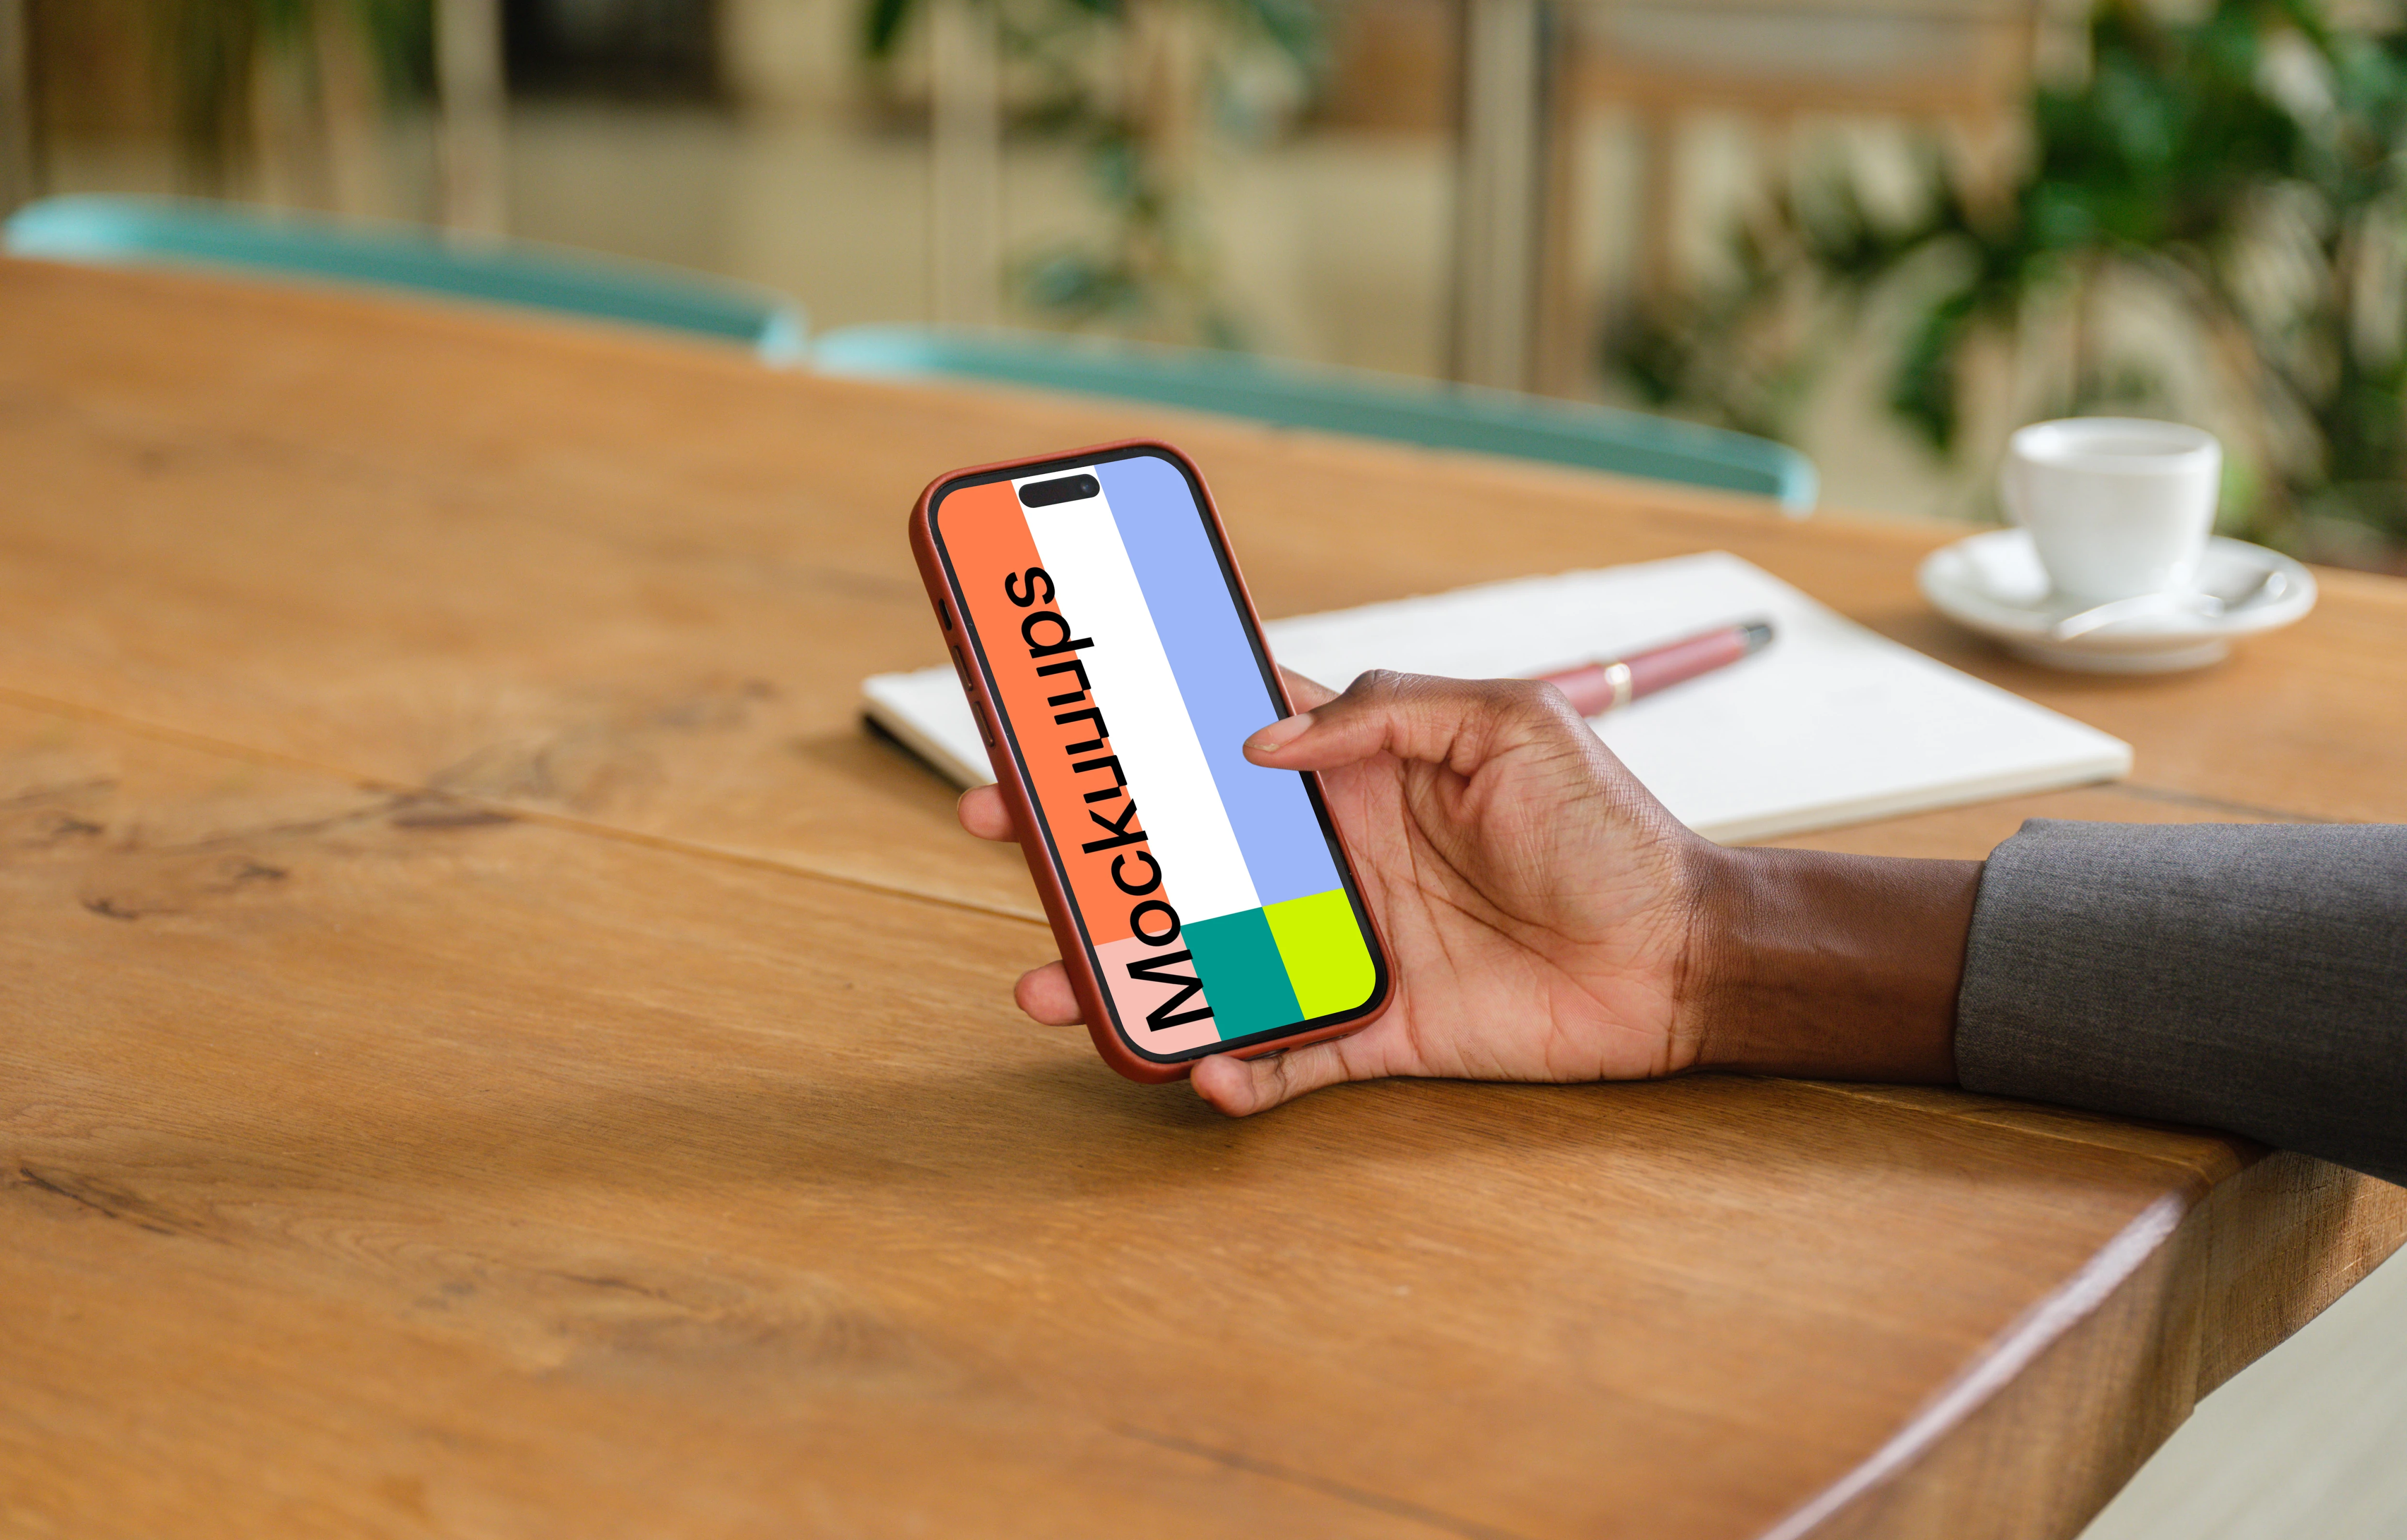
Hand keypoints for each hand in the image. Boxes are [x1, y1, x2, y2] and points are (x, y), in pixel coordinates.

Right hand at [959, 670, 1977, 1115]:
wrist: (1683, 949)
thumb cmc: (1605, 826)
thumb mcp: (1510, 724)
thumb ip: (1388, 712)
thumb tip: (1261, 738)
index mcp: (1354, 773)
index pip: (1224, 738)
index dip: (1143, 725)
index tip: (1059, 712)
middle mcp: (1333, 856)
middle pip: (1184, 851)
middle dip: (1089, 844)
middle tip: (1004, 830)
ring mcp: (1348, 944)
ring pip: (1210, 959)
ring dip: (1131, 971)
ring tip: (1055, 983)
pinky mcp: (1381, 1027)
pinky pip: (1288, 1055)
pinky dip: (1240, 1071)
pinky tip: (1197, 1073)